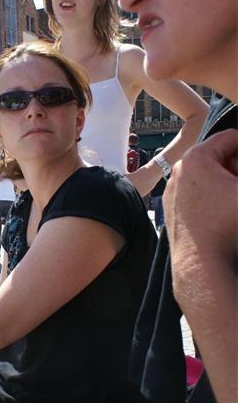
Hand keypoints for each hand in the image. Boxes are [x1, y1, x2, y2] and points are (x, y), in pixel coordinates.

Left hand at [164, 129, 237, 266]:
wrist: (201, 264)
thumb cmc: (228, 228)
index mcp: (196, 158)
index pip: (230, 138)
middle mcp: (179, 169)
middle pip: (218, 156)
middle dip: (237, 167)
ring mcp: (172, 188)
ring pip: (207, 175)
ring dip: (226, 182)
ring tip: (234, 200)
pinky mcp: (171, 206)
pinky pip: (195, 192)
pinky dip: (212, 195)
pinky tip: (223, 211)